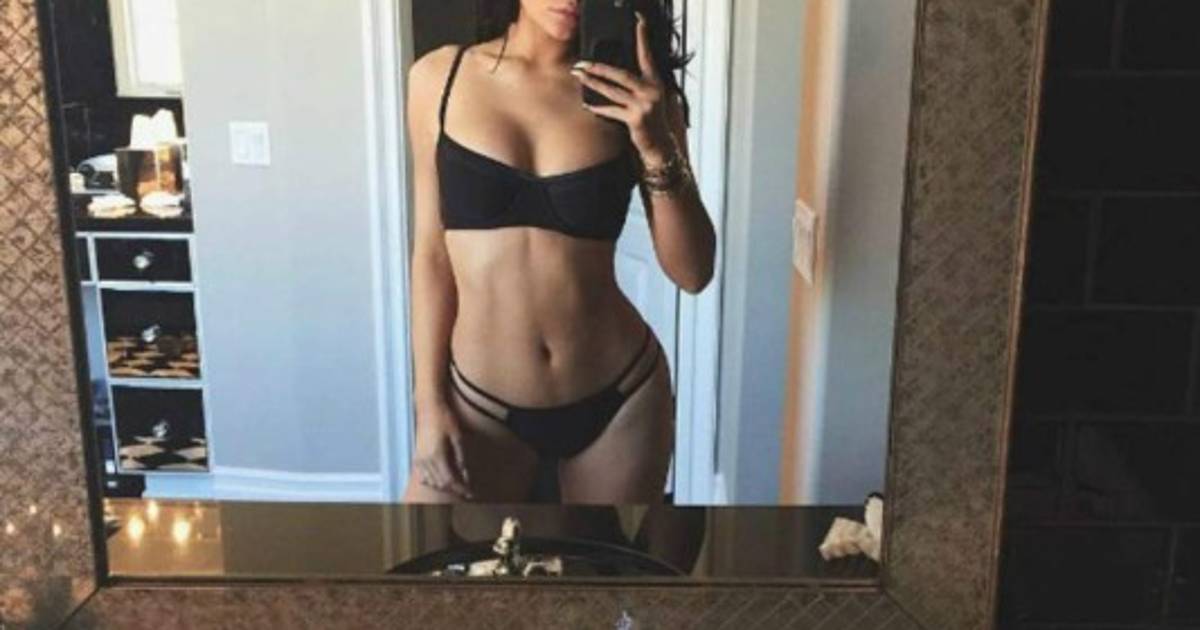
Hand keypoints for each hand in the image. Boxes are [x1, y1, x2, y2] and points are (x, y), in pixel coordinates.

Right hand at [412, 402, 471, 498]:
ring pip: (431, 482)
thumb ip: (461, 458)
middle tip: (466, 491)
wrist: (429, 408)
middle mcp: (426, 461)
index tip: (470, 493)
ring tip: (456, 485)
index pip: (450, 480)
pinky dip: (432, 481)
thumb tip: (466, 475)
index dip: (461, 489)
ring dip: (444, 486)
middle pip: (440, 484)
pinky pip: (423, 476)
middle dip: (454, 489)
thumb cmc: (445, 419)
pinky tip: (440, 480)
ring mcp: (419, 459)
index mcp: (437, 456)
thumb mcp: (458, 437)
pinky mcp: (417, 456)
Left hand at [572, 11, 674, 165]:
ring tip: (579, 76)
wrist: (660, 145)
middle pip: (621, 73)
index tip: (638, 19)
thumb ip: (636, 84)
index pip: (647, 55)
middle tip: (581, 62)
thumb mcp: (648, 98)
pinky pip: (612, 111)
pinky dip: (599, 108)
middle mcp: (652, 91)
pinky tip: (588, 106)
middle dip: (599, 67)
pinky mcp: (636, 119)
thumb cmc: (651, 119)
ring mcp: (644, 105)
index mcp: (655, 82)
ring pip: (612, 91)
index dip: (643, 37)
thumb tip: (612, 71)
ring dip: (593, 83)